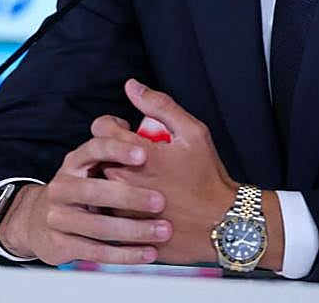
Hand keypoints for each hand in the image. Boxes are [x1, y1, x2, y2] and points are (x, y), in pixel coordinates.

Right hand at [0, 132, 172, 265]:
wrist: (45, 222)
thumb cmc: (87, 184)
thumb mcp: (99, 157)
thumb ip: (121, 130)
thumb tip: (135, 88)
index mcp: (77, 160)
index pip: (94, 147)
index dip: (118, 149)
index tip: (144, 154)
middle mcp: (64, 185)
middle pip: (94, 191)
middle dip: (130, 196)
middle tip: (160, 201)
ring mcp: (60, 216)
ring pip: (98, 225)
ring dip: (133, 230)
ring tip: (162, 230)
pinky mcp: (62, 243)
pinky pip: (95, 251)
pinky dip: (124, 254)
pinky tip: (148, 253)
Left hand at [94, 78, 238, 264]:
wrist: (221, 224)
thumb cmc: (207, 177)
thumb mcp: (193, 133)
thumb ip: (160, 105)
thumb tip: (132, 86)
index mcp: (137, 154)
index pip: (100, 129)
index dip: (111, 125)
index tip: (126, 130)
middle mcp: (124, 181)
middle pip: (98, 157)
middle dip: (113, 152)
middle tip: (135, 157)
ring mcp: (122, 209)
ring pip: (101, 186)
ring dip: (114, 179)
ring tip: (138, 180)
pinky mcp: (125, 231)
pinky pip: (110, 212)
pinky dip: (119, 205)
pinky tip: (139, 203)